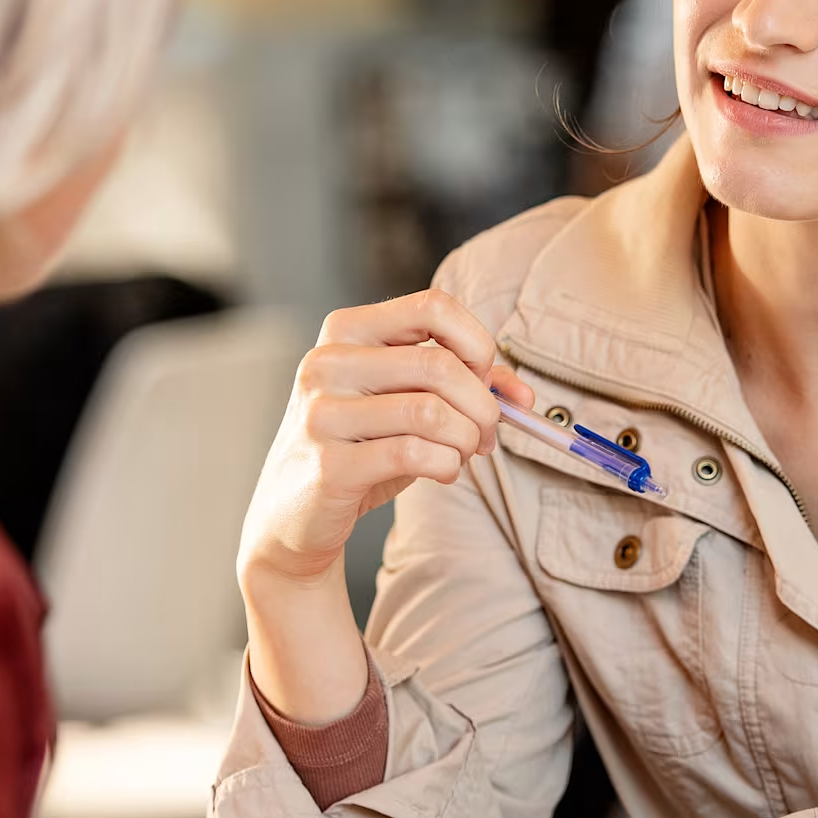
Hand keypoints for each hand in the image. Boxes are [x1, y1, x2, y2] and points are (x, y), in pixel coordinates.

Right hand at [238, 289, 532, 586]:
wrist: (294, 512)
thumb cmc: (361, 445)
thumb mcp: (406, 400)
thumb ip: (464, 384)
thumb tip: (523, 396)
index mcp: (346, 329)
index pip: (432, 306)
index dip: (476, 341)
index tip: (487, 377)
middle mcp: (327, 362)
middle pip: (439, 365)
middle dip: (483, 404)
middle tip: (487, 432)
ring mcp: (322, 413)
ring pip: (431, 412)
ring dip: (466, 439)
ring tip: (463, 453)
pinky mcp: (329, 465)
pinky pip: (414, 454)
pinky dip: (447, 465)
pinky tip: (443, 471)